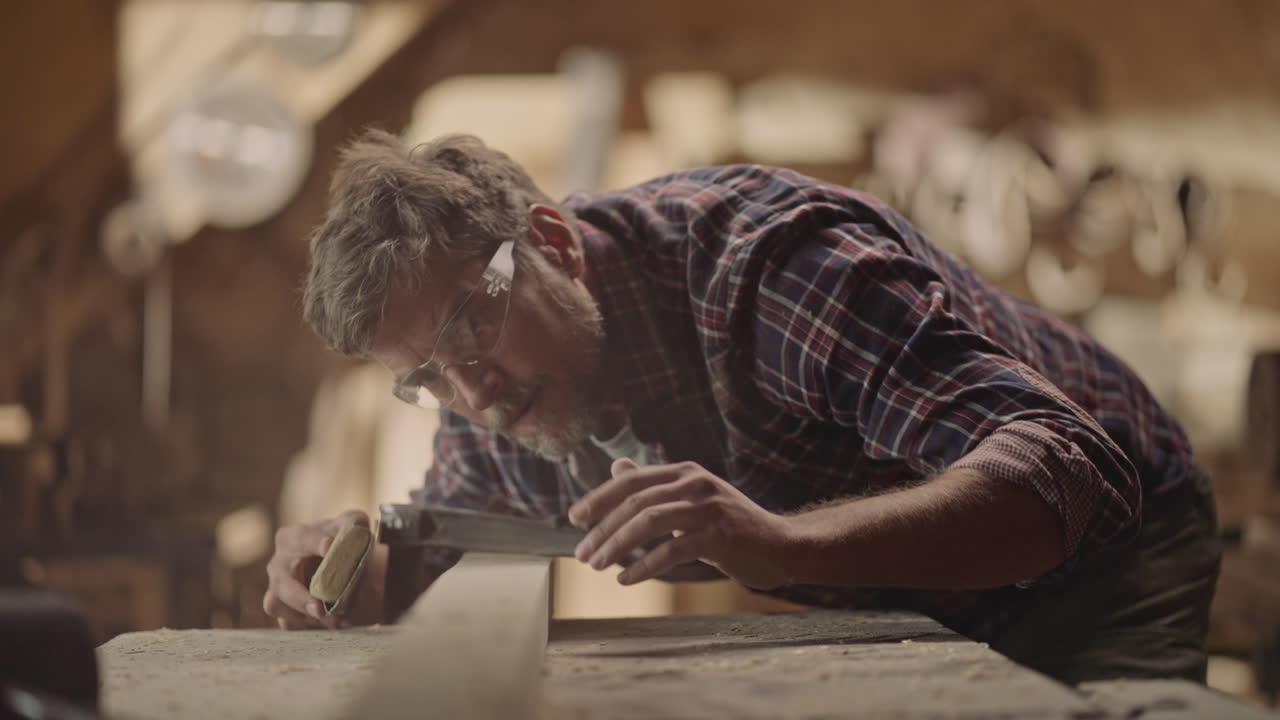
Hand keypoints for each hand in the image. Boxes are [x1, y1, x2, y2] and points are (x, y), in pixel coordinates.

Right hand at [262, 510, 385, 629]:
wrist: (336, 562)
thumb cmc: (339, 540)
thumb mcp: (349, 526)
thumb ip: (353, 524)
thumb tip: (355, 528)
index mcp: (293, 538)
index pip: (303, 539)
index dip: (316, 543)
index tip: (329, 547)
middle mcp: (278, 563)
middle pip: (282, 581)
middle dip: (300, 597)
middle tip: (320, 609)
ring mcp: (276, 588)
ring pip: (276, 605)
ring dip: (301, 616)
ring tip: (331, 622)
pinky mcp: (283, 609)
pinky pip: (286, 623)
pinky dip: (305, 626)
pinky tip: (326, 626)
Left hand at [568, 459, 795, 589]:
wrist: (781, 545)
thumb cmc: (730, 524)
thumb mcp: (692, 497)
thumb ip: (655, 484)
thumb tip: (617, 467)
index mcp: (685, 472)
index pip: (632, 480)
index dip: (599, 498)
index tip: (574, 519)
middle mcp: (696, 483)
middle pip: (636, 501)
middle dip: (603, 528)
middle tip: (582, 553)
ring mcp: (709, 508)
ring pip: (650, 522)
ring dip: (617, 546)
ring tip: (597, 567)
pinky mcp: (719, 536)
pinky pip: (672, 550)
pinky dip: (644, 566)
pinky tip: (626, 580)